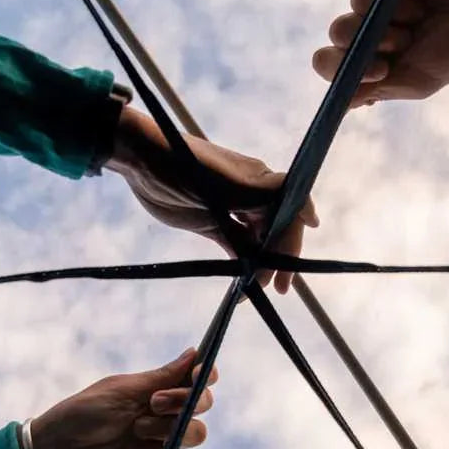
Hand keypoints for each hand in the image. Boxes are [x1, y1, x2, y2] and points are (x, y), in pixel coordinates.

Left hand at [28, 349, 216, 448]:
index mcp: (156, 390)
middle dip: (184, 401)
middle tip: (154, 402)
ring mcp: (161, 442)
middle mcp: (164, 414)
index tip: (201, 374)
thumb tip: (194, 353)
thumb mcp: (121, 390)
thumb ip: (160, 376)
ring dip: (166, 430)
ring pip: (195, 434)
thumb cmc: (83, 414)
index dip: (205, 375)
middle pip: (202, 405)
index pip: (195, 379)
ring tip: (135, 432)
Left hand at [105, 106, 318, 293]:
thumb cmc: (186, 164)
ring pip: (256, 241)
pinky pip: (235, 246)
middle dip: (279, 259)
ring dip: (260, 264)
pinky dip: (241, 262)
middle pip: (275, 232)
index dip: (293, 243)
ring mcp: (232, 210)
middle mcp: (252, 196)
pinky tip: (242, 279)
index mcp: (261, 182)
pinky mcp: (213, 223)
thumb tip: (306, 209)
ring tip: (255, 288)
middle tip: (277, 288)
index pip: (289, 215)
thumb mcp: (228, 180)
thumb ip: (266, 195)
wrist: (142, 160)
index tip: (293, 268)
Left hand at [312, 0, 448, 106]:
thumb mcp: (414, 82)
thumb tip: (342, 102)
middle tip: (405, 39)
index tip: (380, 68)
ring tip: (421, 14)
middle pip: (339, 29)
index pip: (327, 61)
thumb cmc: (448, 55)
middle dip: (373, 37)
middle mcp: (363, 27)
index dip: (343, 65)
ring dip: (395, 10)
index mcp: (362, 58)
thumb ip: (376, 88)